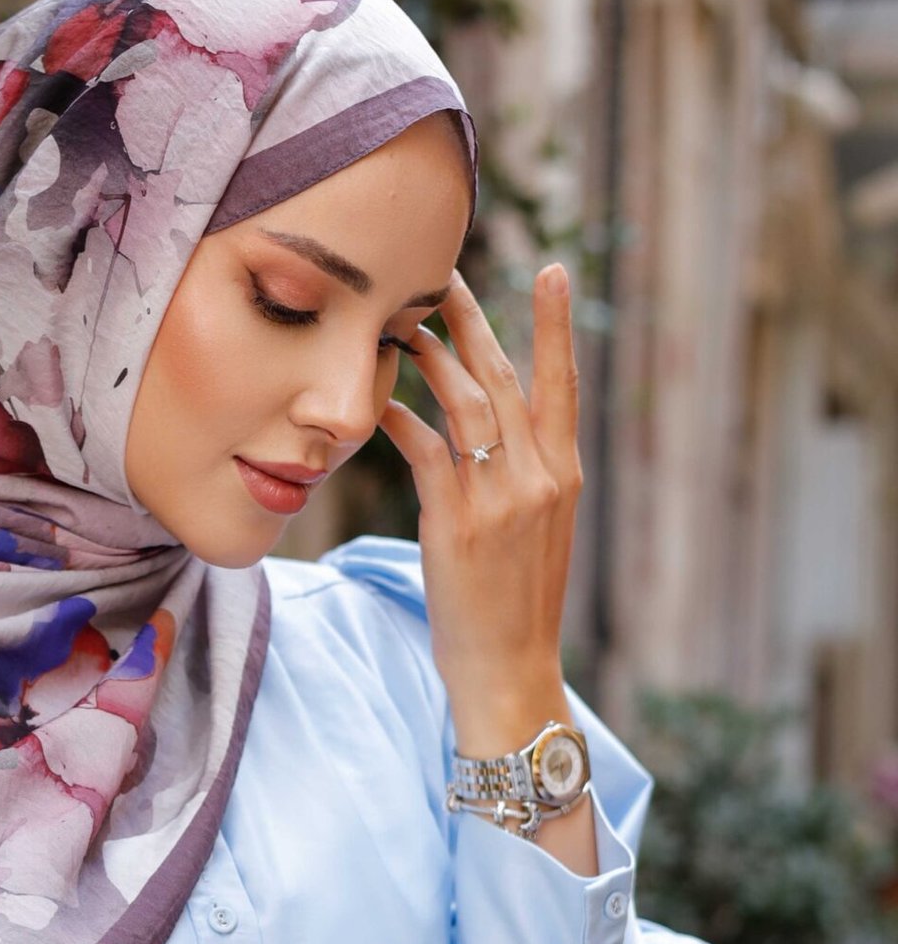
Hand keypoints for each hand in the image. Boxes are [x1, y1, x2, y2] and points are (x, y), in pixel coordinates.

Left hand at [376, 263, 598, 876]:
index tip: (555, 271)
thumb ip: (517, 478)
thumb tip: (482, 433)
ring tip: (402, 319)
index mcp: (563, 476)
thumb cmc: (513, 607)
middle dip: (474, 322)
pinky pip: (425, 452)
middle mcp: (538, 478)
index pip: (564, 386)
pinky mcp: (457, 523)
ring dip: (431, 356)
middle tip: (445, 272)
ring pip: (465, 405)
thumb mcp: (533, 534)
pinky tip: (379, 398)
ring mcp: (500, 499)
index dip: (558, 326)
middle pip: (505, 380)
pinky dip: (401, 419)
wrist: (509, 673)